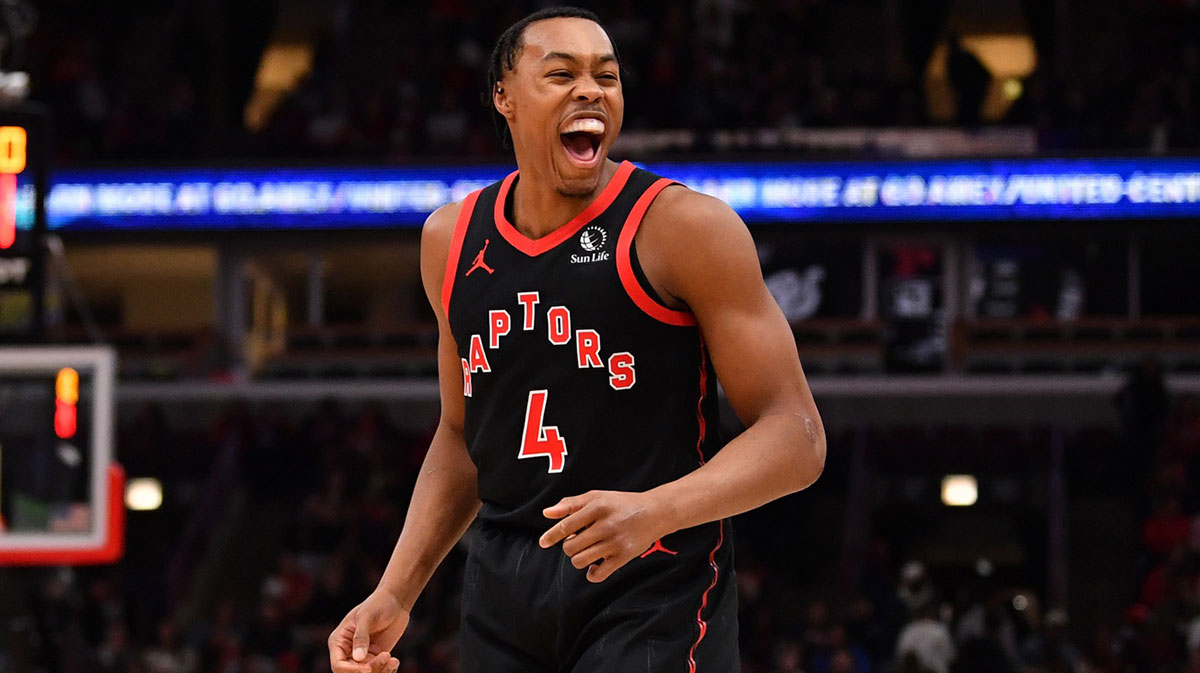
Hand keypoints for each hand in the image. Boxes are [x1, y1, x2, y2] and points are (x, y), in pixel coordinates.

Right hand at [328, 590, 409, 672]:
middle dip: (369, 671)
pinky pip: (379, 672)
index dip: (351, 671)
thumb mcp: (367, 617)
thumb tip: (358, 658)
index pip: (338, 665)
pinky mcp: (376, 658)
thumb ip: (361, 637)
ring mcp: (362, 656)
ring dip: (380, 671)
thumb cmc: (378, 603)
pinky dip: (387, 671)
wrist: (396, 601)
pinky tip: (394, 661)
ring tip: (391, 659)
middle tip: (385, 657)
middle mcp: (348, 652)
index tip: (369, 668)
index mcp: (338, 641)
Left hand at [539, 490, 670, 582]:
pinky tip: (594, 565)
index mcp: (597, 507)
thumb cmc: (621, 503)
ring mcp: (615, 542)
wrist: (655, 512)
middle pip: (571, 547)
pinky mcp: (624, 557)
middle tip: (579, 539)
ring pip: (581, 561)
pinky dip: (591, 573)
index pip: (566, 526)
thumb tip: (547, 513)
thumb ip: (570, 504)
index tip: (543, 542)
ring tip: (586, 551)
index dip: (551, 535)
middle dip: (569, 546)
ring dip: (578, 558)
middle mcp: (606, 525)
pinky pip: (598, 575)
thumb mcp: (596, 497)